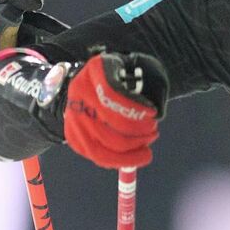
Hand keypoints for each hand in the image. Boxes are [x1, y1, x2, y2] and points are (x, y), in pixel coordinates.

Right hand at [61, 52, 169, 168]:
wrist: (102, 79)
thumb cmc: (130, 76)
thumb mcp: (142, 70)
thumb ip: (152, 87)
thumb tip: (157, 116)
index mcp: (97, 68)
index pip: (111, 92)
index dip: (133, 108)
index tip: (153, 114)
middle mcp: (79, 91)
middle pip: (106, 125)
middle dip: (135, 137)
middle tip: (153, 133)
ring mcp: (72, 115)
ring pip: (99, 149)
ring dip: (128, 155)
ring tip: (146, 149)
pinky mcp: (72, 134)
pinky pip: (95, 156)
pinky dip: (117, 161)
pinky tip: (131, 156)